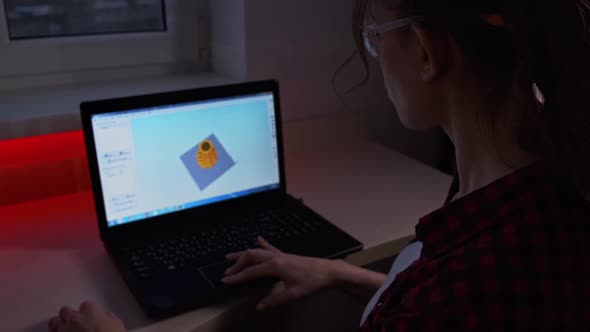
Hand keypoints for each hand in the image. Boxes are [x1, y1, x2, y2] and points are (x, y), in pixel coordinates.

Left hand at [48, 301, 125, 331]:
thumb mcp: (117, 325)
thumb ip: (108, 318)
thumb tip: (105, 318)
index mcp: (90, 310)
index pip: (86, 305)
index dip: (88, 312)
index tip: (91, 318)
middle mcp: (74, 318)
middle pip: (65, 311)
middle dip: (69, 315)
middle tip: (75, 322)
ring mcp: (63, 331)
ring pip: (54, 322)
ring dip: (59, 325)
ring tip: (65, 330)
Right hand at [222, 236, 337, 310]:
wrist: (328, 271)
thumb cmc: (313, 282)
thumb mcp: (294, 294)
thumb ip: (275, 300)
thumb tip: (259, 306)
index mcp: (276, 266)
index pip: (251, 272)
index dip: (237, 277)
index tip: (226, 281)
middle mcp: (276, 258)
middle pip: (251, 257)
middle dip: (237, 264)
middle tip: (227, 272)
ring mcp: (281, 255)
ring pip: (257, 251)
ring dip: (244, 254)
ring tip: (231, 256)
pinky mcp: (286, 256)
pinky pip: (270, 248)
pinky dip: (262, 244)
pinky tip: (258, 239)